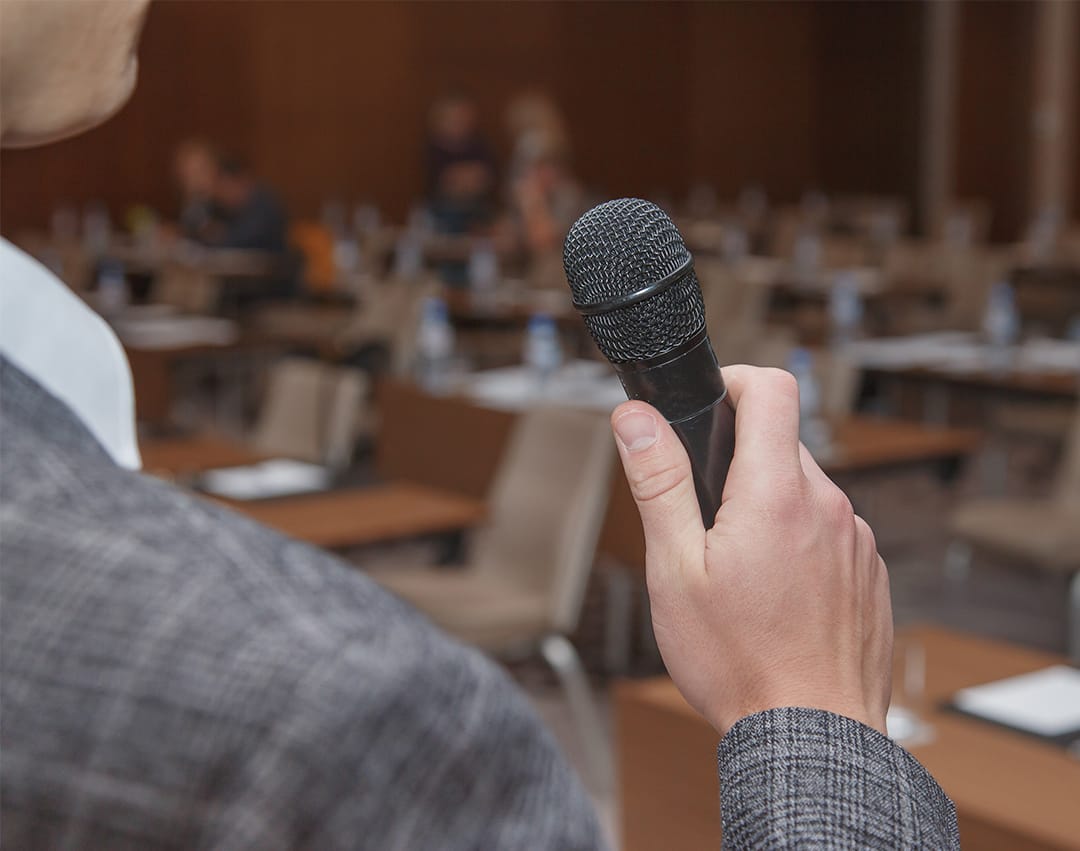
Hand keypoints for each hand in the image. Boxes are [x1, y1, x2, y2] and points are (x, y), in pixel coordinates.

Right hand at [610, 365, 892, 735]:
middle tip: (704, 523)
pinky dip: (799, 545)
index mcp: (776, 494)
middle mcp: (829, 506)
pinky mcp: (870, 574)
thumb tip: (635, 417)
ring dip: (769, 509)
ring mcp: (856, 541)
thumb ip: (658, 482)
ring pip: (804, 493)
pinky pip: (829, 533)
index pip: (772, 388)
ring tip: (739, 574)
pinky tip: (775, 598)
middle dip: (738, 465)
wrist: (812, 738)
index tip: (709, 407)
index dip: (735, 382)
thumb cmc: (738, 661)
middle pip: (782, 445)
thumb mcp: (675, 569)